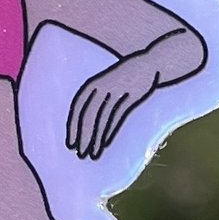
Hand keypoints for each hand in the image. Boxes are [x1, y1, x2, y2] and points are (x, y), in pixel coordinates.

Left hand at [66, 44, 161, 161]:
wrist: (149, 64)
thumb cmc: (124, 77)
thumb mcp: (106, 83)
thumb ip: (95, 99)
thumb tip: (82, 123)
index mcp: (93, 84)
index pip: (78, 107)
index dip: (73, 127)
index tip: (69, 144)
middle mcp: (103, 87)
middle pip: (89, 115)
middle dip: (83, 136)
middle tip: (80, 153)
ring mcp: (118, 91)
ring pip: (103, 118)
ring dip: (97, 138)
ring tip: (92, 154)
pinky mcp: (131, 96)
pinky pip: (118, 117)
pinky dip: (110, 131)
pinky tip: (105, 144)